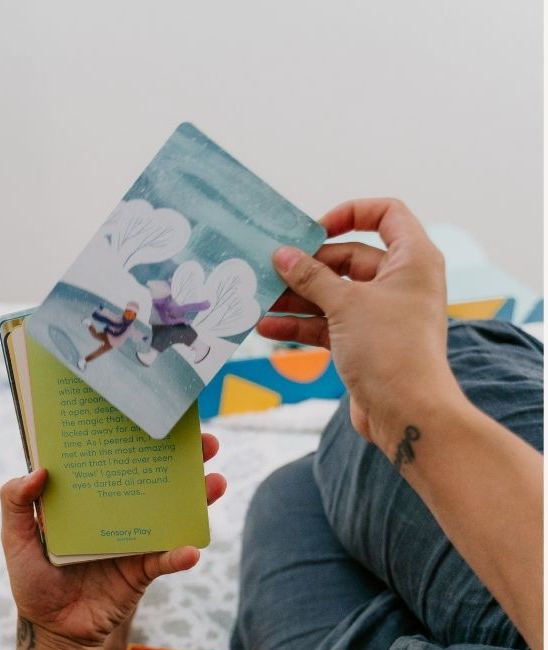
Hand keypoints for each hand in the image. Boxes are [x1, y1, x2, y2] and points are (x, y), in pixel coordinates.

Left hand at [0, 434, 225, 649]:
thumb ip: (15, 504)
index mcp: (86, 499)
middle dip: (182, 459)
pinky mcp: (143, 571)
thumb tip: (39, 470)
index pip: (113, 459)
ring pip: (170, 513)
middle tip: (206, 442)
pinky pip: (166, 559)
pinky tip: (191, 549)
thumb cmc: (32, 582)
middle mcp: (115, 512)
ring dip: (196, 497)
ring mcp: (133, 540)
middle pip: (152, 479)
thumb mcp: (15, 540)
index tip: (154, 414)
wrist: (53, 632)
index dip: (134, 436)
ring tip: (216, 481)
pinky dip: (180, 554)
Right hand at [257, 198, 462, 456]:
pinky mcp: (366, 344)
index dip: (350, 213)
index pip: (386, 214)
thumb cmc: (390, 349)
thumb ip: (311, 276)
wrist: (407, 412)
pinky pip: (330, 324)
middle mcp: (401, 282)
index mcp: (412, 259)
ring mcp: (382, 315)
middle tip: (272, 270)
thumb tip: (282, 255)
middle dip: (309, 266)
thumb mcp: (346, 304)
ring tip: (261, 300)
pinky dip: (302, 325)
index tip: (315, 229)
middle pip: (350, 258)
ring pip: (334, 295)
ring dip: (298, 298)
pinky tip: (269, 328)